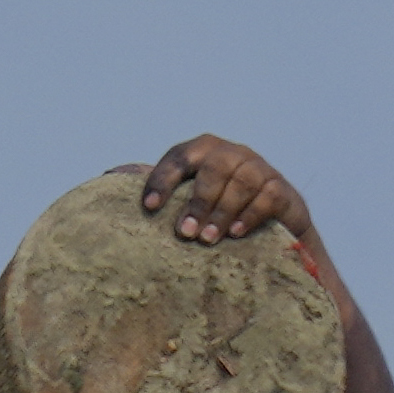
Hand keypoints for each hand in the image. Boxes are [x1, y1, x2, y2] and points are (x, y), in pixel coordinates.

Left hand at [141, 136, 309, 246]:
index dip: (164, 178)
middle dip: (198, 201)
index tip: (150, 207)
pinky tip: (235, 234)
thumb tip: (113, 181)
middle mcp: (233, 154)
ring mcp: (259, 168)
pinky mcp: (281, 188)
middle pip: (214, 167)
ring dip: (221, 212)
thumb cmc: (219, 214)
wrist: (274, 226)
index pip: (181, 156)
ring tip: (207, 240)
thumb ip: (163, 194)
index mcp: (205, 152)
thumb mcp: (192, 203)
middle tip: (184, 233)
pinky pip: (267, 196)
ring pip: (241, 181)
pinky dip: (249, 215)